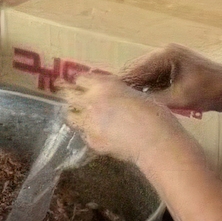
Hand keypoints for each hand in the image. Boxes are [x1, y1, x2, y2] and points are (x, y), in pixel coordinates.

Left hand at [63, 73, 180, 161]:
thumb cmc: (154, 114)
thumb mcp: (135, 94)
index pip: (80, 79)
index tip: (79, 83)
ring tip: (80, 117)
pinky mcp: (91, 141)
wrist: (155, 140)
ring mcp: (88, 123)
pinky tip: (97, 134)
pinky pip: (84, 134)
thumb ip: (117, 93)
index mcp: (103, 85)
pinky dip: (88, 133)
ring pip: (71, 116)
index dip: (81, 82)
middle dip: (68, 94)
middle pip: (68, 95)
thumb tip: (112, 97)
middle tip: (66, 94)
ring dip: (75, 115)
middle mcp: (91, 101)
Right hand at [120, 44, 221, 114]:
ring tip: (124, 103)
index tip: (107, 95)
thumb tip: (131, 104)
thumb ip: (154, 100)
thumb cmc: (210, 92)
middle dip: (128, 85)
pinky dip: (149, 89)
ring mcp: (171, 60)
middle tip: (112, 101)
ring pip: (146, 75)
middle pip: (138, 70)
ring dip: (138, 88)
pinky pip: (155, 78)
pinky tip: (142, 100)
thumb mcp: (179, 98)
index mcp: (166, 55)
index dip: (121, 82)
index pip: (136, 68)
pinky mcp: (175, 68)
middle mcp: (165, 53)